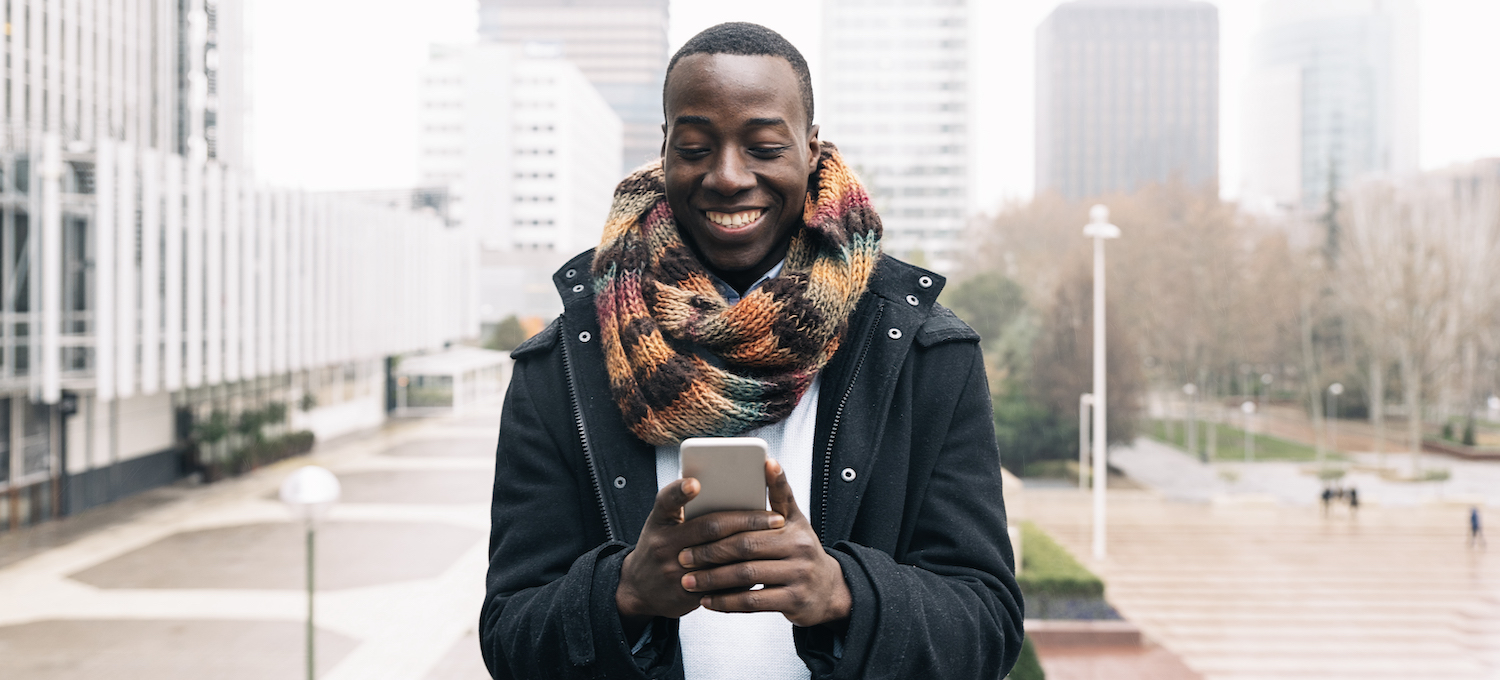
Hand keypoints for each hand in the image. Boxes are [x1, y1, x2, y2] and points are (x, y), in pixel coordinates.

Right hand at [617, 477, 786, 629]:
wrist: (638, 588)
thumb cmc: (662, 546)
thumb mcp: (664, 524)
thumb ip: (688, 509)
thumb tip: (734, 493)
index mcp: (660, 521)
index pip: (666, 501)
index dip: (679, 491)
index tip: (695, 483)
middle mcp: (663, 544)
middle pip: (709, 527)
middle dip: (746, 519)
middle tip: (775, 517)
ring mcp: (673, 571)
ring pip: (720, 556)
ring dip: (751, 546)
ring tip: (776, 538)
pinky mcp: (685, 594)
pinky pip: (722, 583)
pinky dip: (744, 574)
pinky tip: (763, 565)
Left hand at [676, 459, 852, 626]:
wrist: (828, 590)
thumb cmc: (800, 549)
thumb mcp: (795, 520)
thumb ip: (779, 494)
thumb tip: (768, 461)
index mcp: (794, 524)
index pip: (754, 520)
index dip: (726, 519)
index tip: (698, 521)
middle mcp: (800, 548)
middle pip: (745, 547)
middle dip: (710, 552)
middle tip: (683, 556)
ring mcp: (799, 576)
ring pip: (746, 576)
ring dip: (713, 580)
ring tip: (688, 580)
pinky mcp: (794, 601)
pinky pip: (753, 603)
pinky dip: (727, 602)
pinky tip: (707, 602)